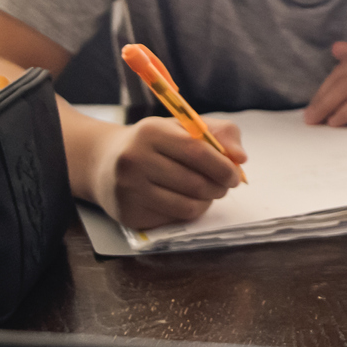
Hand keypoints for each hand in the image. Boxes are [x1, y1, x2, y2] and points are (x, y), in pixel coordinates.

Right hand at [94, 115, 244, 230]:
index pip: (197, 151)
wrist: (105, 163)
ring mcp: (128, 189)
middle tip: (224, 186)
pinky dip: (188, 211)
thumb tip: (241, 158)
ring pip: (186, 205)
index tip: (235, 175)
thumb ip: (220, 134)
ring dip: (207, 202)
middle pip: (194, 182)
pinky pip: (173, 218)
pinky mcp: (129, 213)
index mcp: (151, 131)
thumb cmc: (154, 144)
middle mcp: (134, 159)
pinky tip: (185, 200)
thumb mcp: (183, 128)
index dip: (223, 166)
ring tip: (207, 193)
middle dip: (219, 187)